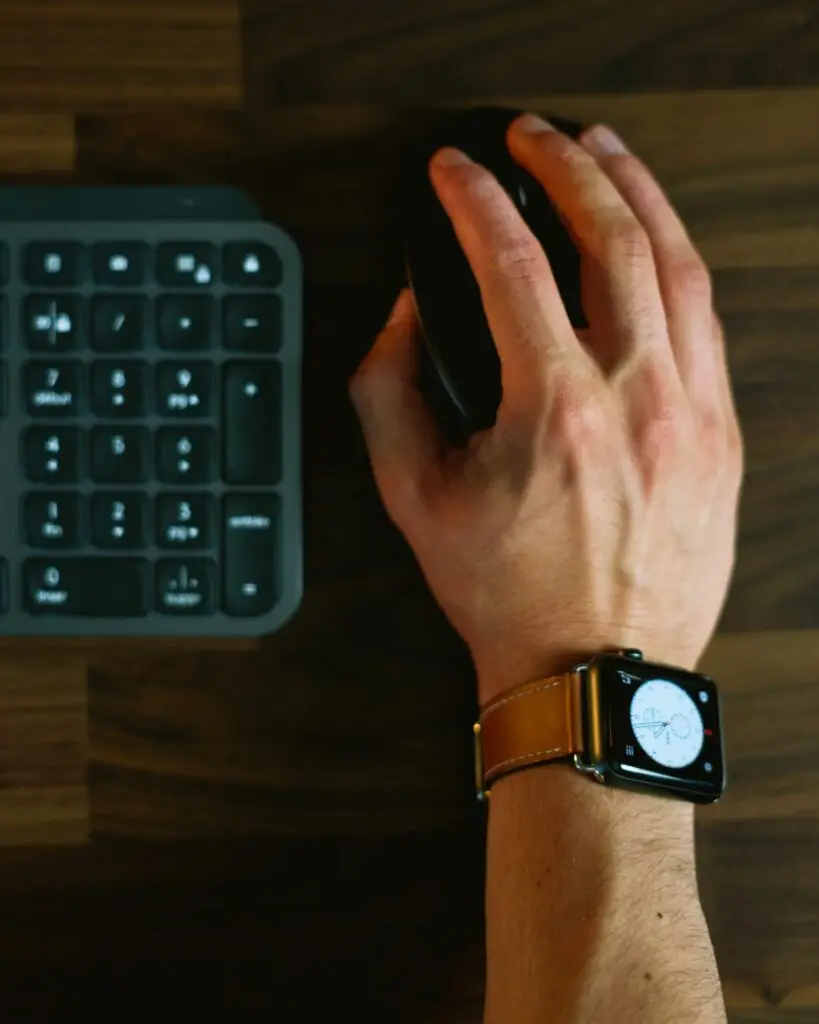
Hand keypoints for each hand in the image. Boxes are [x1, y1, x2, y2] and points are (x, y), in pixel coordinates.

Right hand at [349, 114, 743, 708]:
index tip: (453, 171)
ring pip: (678, 266)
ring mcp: (693, 415)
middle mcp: (638, 399)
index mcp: (555, 410)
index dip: (475, 199)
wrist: (593, 670)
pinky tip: (655, 243)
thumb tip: (407, 316)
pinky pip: (707, 322)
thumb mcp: (413, 496)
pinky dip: (677, 264)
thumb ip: (389, 390)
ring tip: (606, 155)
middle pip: (610, 238)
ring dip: (639, 195)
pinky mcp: (722, 437)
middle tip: (534, 136)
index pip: (511, 263)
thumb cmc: (508, 594)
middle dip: (566, 166)